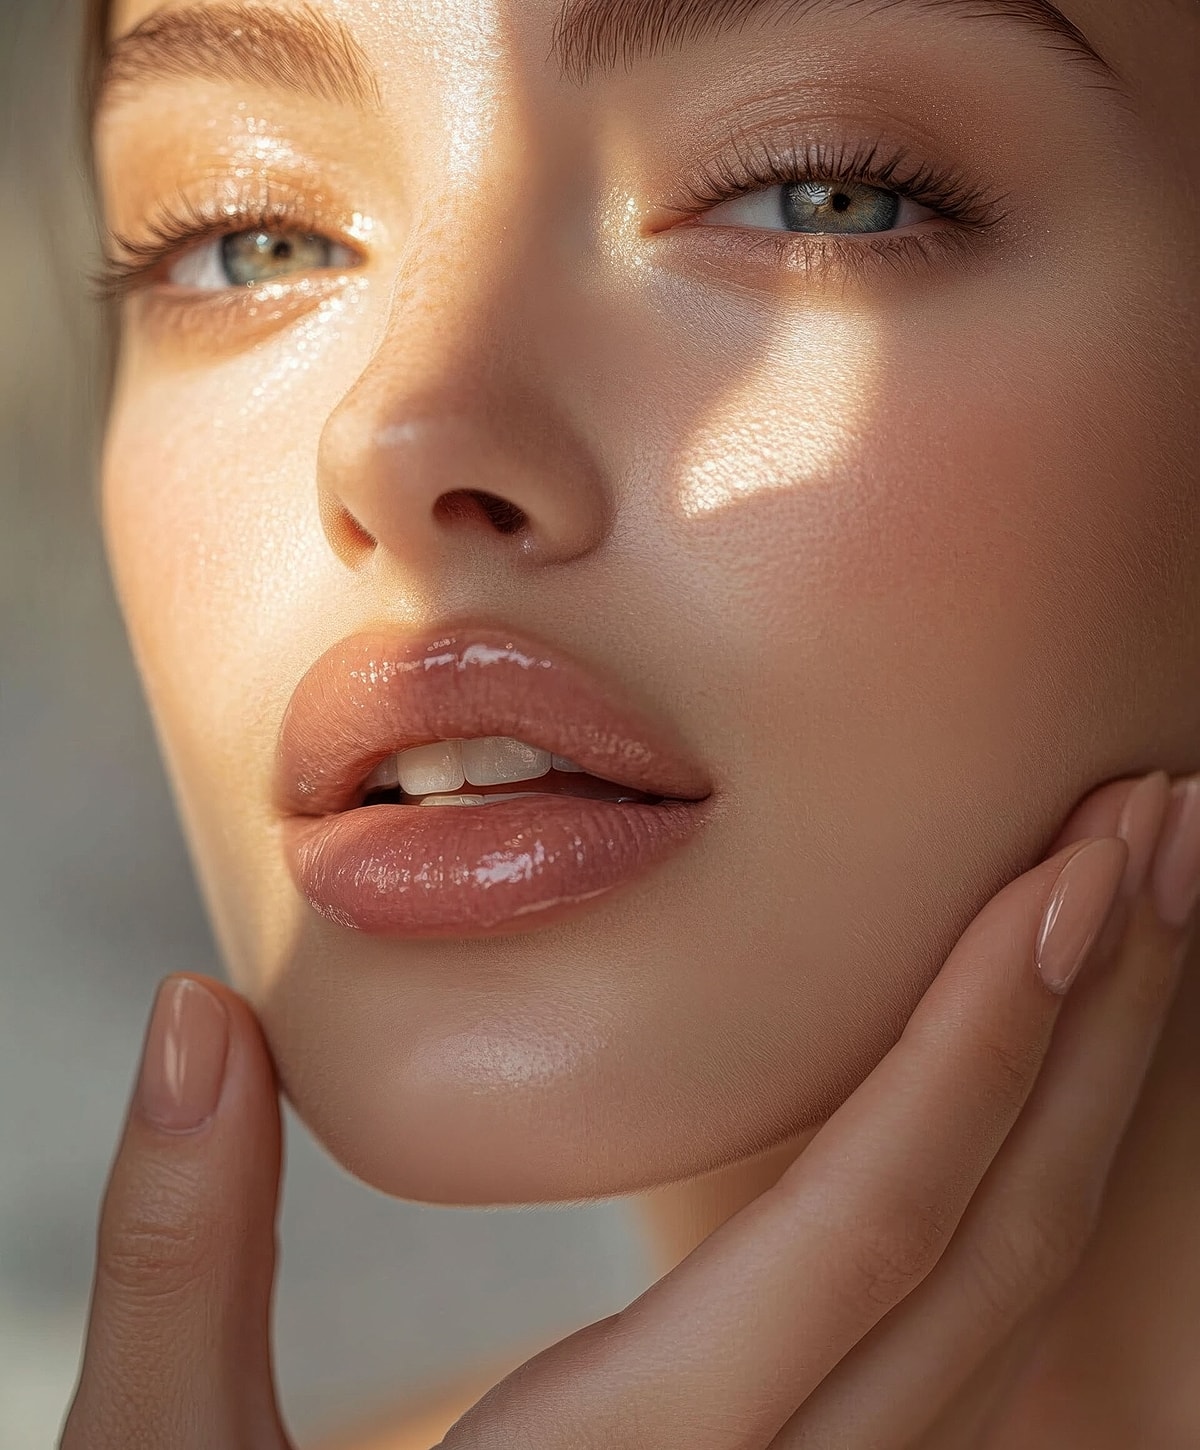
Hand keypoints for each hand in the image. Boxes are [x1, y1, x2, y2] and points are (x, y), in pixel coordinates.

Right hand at [58, 770, 1198, 1449]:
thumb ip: (181, 1249)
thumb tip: (199, 1015)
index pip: (873, 1219)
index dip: (986, 1030)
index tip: (1074, 866)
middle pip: (992, 1248)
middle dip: (1096, 1026)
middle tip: (1158, 830)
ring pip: (1007, 1302)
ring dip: (1087, 1094)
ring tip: (1136, 919)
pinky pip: (967, 1350)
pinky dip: (1029, 1196)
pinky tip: (1043, 1092)